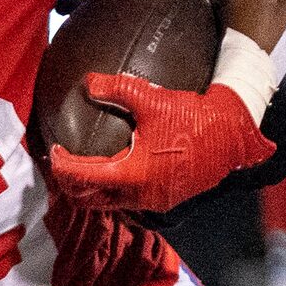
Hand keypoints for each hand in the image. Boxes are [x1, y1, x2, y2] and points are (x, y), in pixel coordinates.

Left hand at [48, 72, 274, 213]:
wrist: (232, 134)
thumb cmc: (192, 117)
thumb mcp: (152, 98)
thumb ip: (117, 88)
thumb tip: (88, 82)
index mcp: (131, 174)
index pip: (81, 177)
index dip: (61, 165)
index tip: (54, 150)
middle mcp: (139, 196)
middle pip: (89, 200)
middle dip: (70, 185)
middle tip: (61, 164)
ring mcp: (153, 202)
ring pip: (110, 204)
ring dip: (92, 189)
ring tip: (83, 167)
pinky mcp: (165, 200)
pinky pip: (129, 201)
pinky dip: (114, 190)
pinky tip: (115, 169)